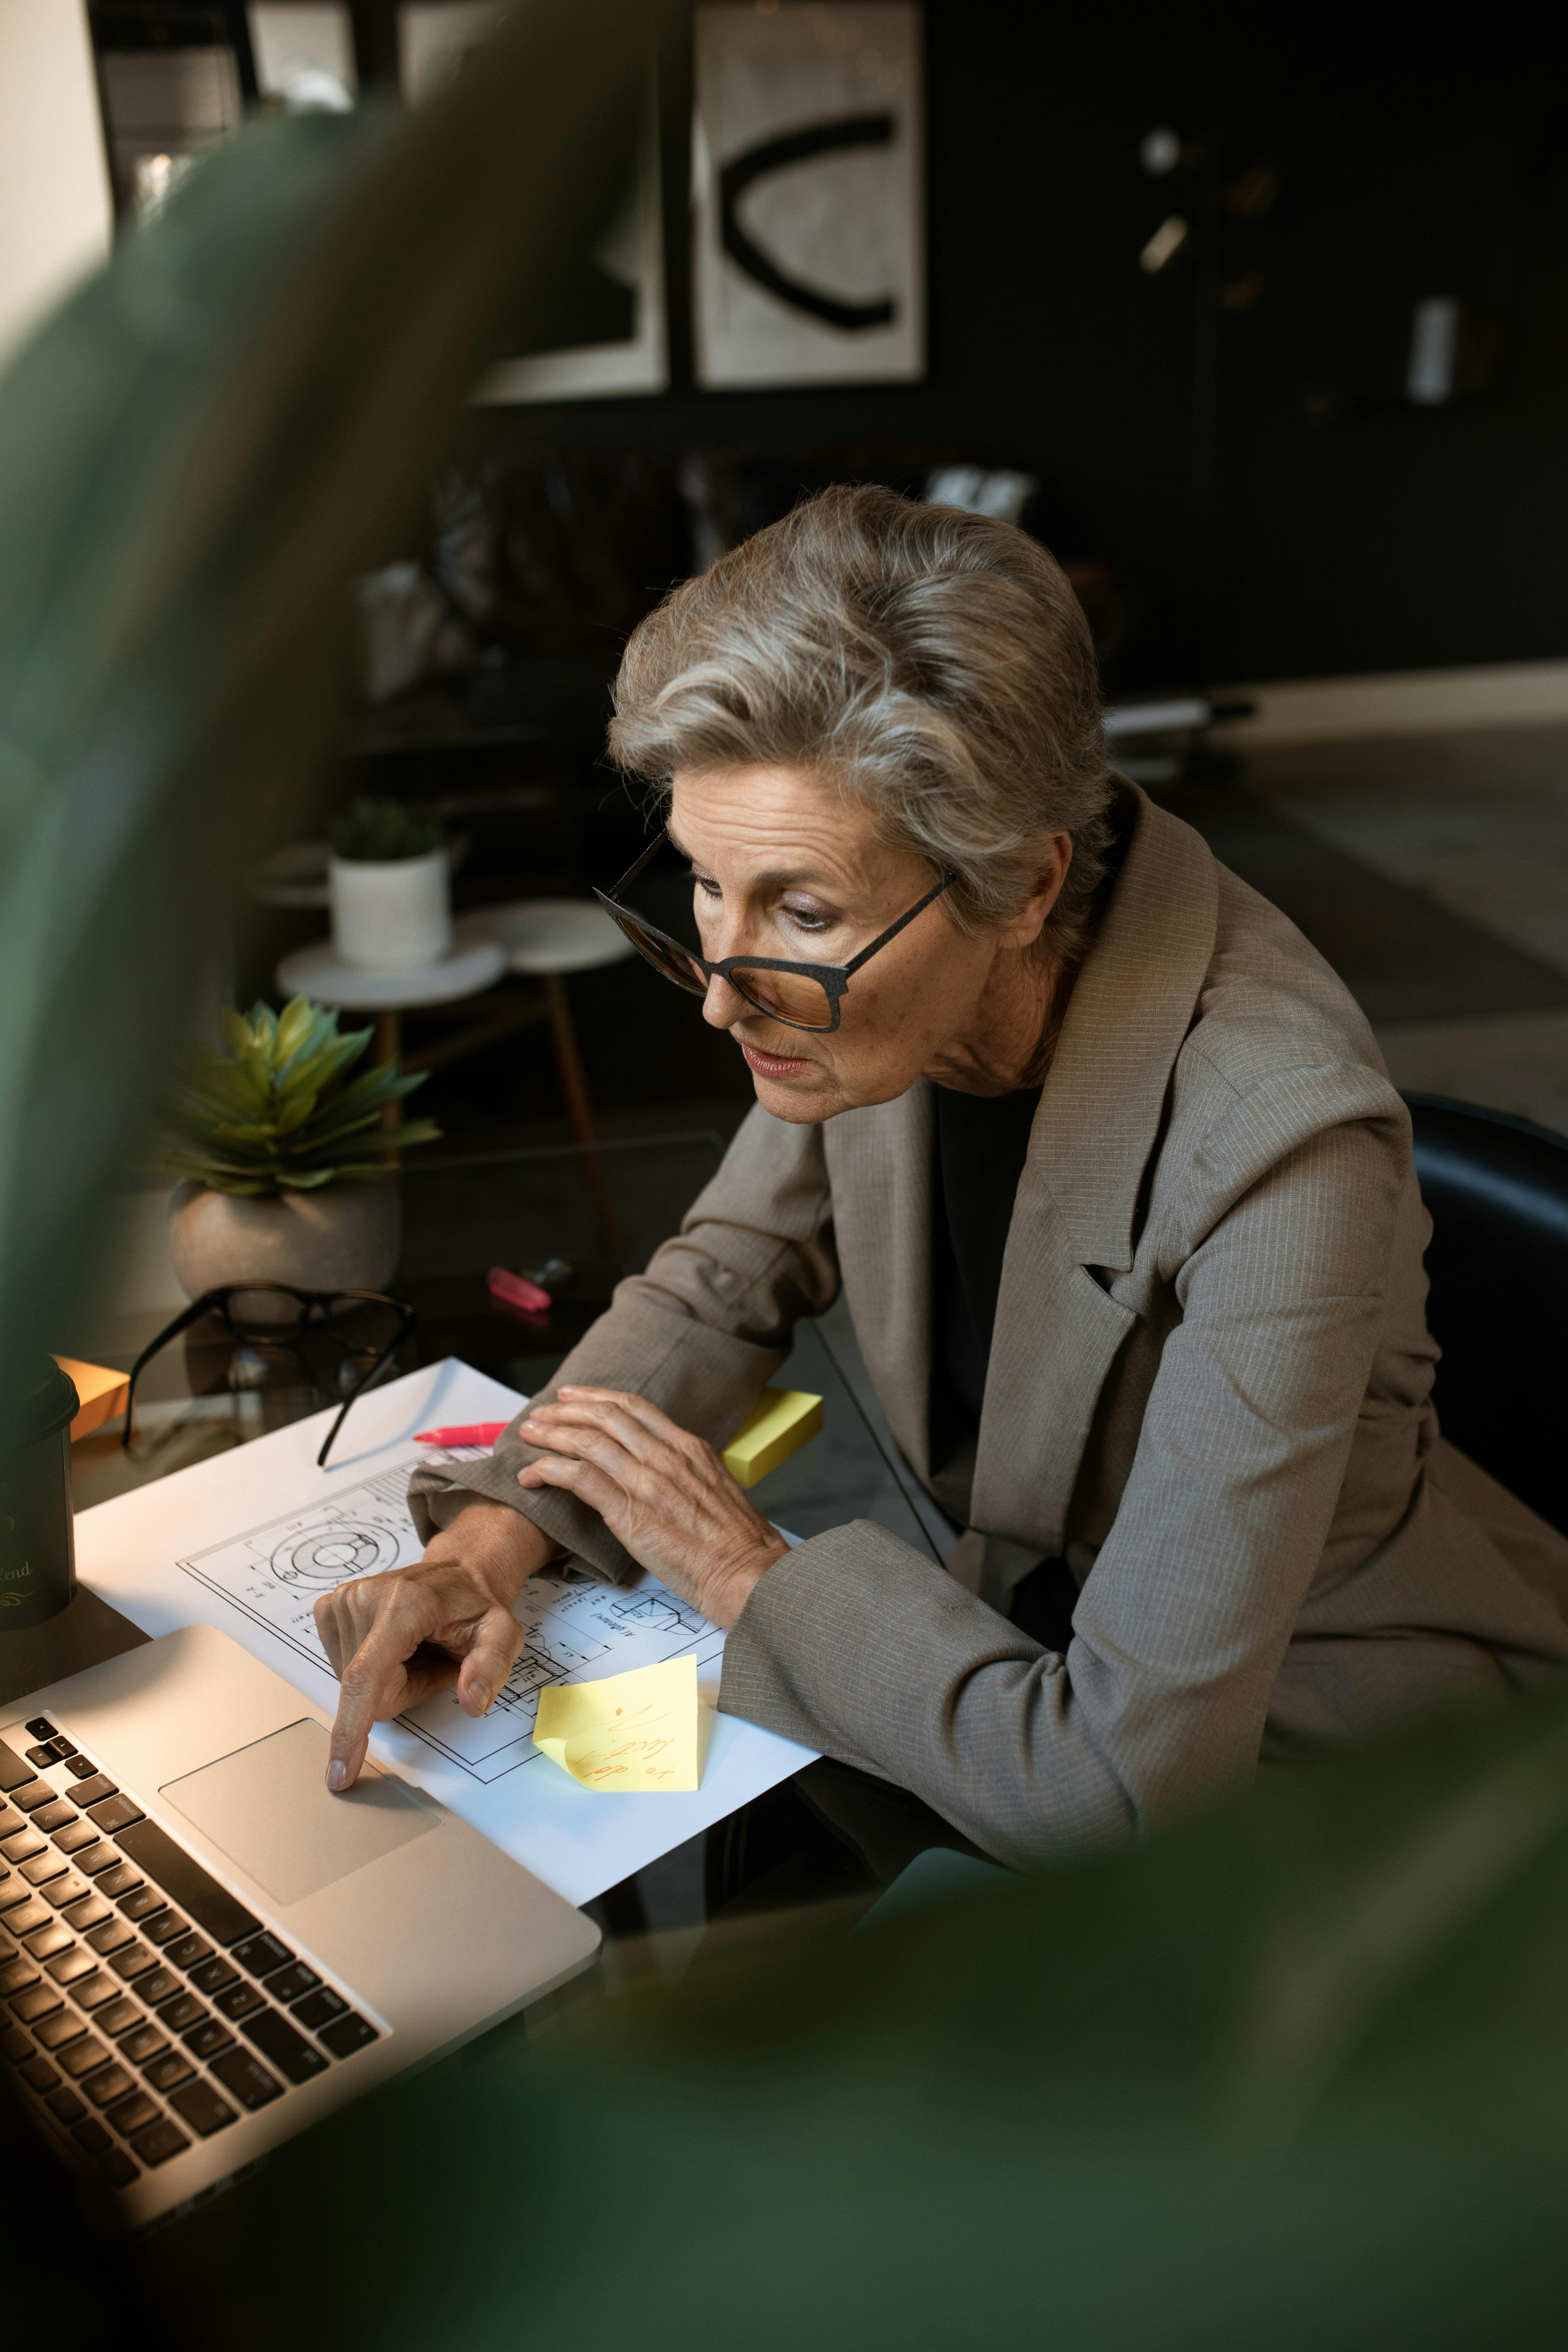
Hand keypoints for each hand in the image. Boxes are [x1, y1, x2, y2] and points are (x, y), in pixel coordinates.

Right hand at [314, 1501, 556, 1790]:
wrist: (456, 1573)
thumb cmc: (476, 1607)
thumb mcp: (502, 1633)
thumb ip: (491, 1665)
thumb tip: (473, 1702)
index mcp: (404, 1606)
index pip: (366, 1678)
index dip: (352, 1727)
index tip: (339, 1773)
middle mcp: (364, 1599)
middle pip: (370, 1692)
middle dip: (404, 1690)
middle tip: (433, 1658)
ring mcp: (341, 1602)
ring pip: (354, 1685)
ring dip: (388, 1679)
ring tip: (415, 1647)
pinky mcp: (329, 1609)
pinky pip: (344, 1668)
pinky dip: (371, 1667)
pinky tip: (393, 1643)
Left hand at [516, 1387, 787, 1628]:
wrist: (747, 1573)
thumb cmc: (737, 1544)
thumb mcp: (715, 1490)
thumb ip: (686, 1475)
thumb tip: (662, 1476)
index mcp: (689, 1448)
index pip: (634, 1407)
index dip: (598, 1397)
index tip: (574, 1396)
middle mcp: (666, 1455)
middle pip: (605, 1415)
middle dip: (567, 1409)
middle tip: (541, 1413)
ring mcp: (648, 1481)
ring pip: (587, 1441)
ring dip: (552, 1434)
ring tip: (529, 1435)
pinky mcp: (630, 1512)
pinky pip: (579, 1478)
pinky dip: (550, 1470)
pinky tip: (532, 1475)